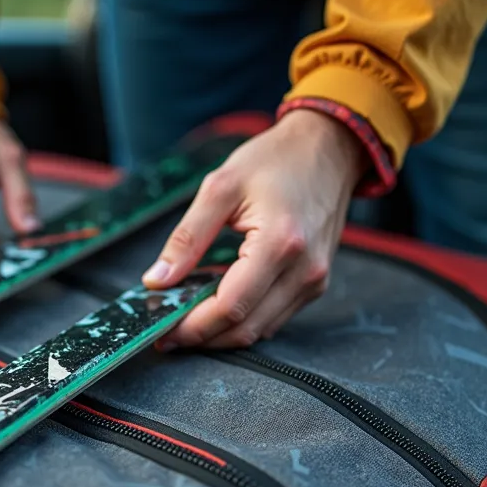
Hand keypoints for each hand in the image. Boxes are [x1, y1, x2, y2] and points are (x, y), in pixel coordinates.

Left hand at [142, 109, 367, 349]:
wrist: (328, 149)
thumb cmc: (277, 160)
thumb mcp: (220, 187)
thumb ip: (187, 238)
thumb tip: (158, 279)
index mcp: (279, 243)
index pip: (230, 306)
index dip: (192, 326)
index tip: (162, 330)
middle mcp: (304, 270)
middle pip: (245, 328)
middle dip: (202, 337)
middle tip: (167, 332)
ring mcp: (314, 280)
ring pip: (260, 330)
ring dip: (221, 333)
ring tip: (186, 319)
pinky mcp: (315, 283)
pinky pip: (273, 316)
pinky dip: (243, 319)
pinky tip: (216, 304)